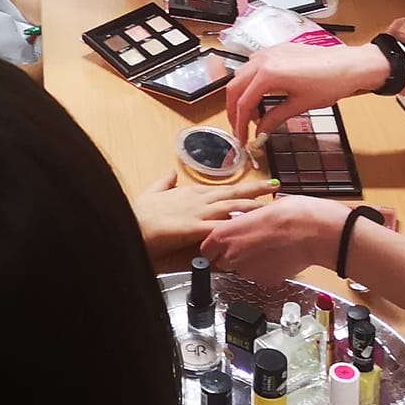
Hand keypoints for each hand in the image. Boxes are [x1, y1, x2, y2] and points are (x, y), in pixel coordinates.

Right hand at [133, 170, 279, 270]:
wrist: (129, 224)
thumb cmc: (139, 213)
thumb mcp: (152, 192)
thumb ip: (164, 183)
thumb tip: (170, 173)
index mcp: (190, 192)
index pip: (222, 188)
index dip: (241, 188)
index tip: (257, 186)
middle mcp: (198, 199)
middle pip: (233, 193)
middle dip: (256, 190)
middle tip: (275, 187)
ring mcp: (198, 213)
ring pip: (232, 207)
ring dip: (253, 207)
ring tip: (272, 207)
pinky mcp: (194, 228)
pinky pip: (221, 228)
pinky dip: (237, 230)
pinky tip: (251, 231)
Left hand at [201, 194, 346, 281]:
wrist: (315, 231)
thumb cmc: (291, 214)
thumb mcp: (259, 209)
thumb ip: (243, 221)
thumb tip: (243, 222)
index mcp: (224, 234)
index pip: (206, 249)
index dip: (214, 248)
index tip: (221, 245)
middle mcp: (231, 255)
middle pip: (222, 262)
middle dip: (232, 255)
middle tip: (251, 244)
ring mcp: (248, 271)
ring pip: (242, 270)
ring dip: (250, 262)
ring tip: (269, 248)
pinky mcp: (265, 281)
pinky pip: (260, 276)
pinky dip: (266, 270)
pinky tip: (279, 257)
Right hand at [225, 41, 389, 139]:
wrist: (350, 65)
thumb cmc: (329, 83)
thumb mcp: (299, 105)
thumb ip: (274, 118)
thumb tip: (260, 133)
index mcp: (268, 74)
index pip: (244, 103)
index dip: (239, 124)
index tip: (242, 139)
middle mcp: (263, 60)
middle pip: (235, 87)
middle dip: (234, 110)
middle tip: (240, 128)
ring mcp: (269, 52)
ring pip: (241, 75)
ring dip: (242, 94)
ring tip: (254, 113)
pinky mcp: (276, 50)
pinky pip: (253, 65)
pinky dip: (251, 81)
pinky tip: (262, 94)